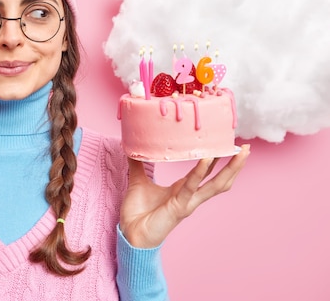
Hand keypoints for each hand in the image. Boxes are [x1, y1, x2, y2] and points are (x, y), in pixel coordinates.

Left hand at [120, 144, 249, 247]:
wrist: (130, 234)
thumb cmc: (137, 212)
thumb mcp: (138, 181)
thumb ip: (137, 164)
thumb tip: (132, 146)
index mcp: (183, 189)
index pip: (206, 172)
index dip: (217, 159)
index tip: (226, 142)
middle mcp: (190, 196)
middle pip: (220, 179)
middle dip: (234, 165)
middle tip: (246, 148)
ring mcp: (187, 202)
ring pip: (215, 185)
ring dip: (230, 169)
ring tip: (240, 153)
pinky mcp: (179, 207)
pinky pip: (191, 187)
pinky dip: (199, 173)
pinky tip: (207, 159)